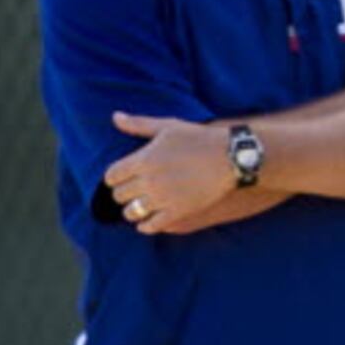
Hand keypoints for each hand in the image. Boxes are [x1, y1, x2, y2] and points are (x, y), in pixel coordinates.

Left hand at [104, 113, 239, 234]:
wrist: (232, 158)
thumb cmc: (200, 139)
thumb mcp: (168, 126)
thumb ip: (139, 124)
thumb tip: (115, 117)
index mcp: (142, 159)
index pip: (112, 175)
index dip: (112, 179)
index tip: (118, 179)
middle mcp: (149, 180)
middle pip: (120, 195)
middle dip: (121, 194)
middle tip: (127, 194)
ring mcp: (163, 198)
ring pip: (133, 211)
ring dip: (131, 211)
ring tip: (136, 209)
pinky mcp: (179, 212)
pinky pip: (152, 225)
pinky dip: (145, 227)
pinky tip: (145, 224)